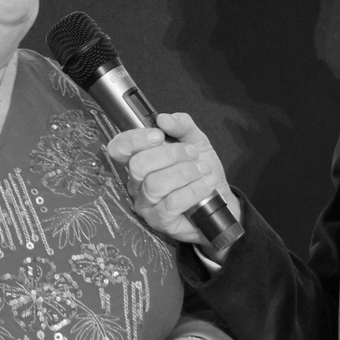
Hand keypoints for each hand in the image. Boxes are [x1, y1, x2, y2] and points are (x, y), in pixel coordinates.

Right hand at [107, 113, 239, 248]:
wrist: (220, 200)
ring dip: (184, 173)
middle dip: (169, 155)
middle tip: (192, 153)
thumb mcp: (196, 141)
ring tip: (204, 169)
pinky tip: (206, 184)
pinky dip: (192, 190)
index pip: (119, 148)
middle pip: (138, 166)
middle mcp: (137, 182)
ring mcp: (146, 204)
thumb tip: (163, 118)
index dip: (135, 140)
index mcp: (140, 159)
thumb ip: (182, 126)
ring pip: (154, 184)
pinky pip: (170, 204)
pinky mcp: (159, 221)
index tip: (159, 135)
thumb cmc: (201, 170)